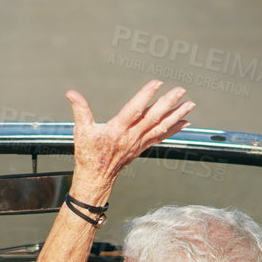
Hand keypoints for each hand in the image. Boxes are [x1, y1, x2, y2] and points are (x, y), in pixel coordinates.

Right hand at [64, 80, 194, 204]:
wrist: (96, 178)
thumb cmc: (89, 154)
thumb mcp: (81, 131)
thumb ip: (80, 110)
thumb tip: (71, 93)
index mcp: (117, 130)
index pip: (135, 110)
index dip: (146, 95)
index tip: (157, 83)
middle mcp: (132, 136)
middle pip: (153, 117)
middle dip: (168, 103)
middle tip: (181, 90)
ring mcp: (139, 142)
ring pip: (161, 127)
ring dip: (177, 115)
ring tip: (190, 104)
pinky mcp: (143, 147)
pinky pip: (161, 136)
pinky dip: (174, 128)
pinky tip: (185, 121)